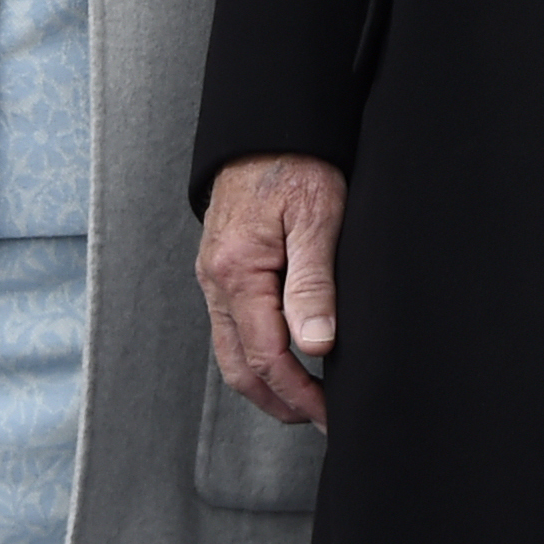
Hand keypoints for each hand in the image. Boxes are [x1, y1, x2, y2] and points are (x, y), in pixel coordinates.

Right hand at [196, 153, 347, 429]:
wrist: (268, 124)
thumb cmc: (296, 162)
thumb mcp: (317, 217)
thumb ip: (313, 283)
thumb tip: (316, 344)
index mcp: (236, 272)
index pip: (265, 356)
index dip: (299, 392)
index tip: (330, 412)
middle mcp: (215, 279)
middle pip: (237, 366)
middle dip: (277, 401)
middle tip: (318, 419)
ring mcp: (214, 275)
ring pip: (230, 350)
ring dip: (264, 382)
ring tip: (304, 398)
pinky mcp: (222, 268)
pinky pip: (231, 326)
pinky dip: (255, 353)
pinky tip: (285, 355)